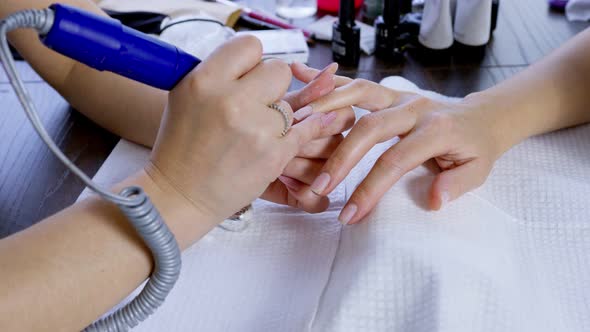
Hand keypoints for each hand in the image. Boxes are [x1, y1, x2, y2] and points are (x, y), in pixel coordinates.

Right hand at [146, 36, 336, 222]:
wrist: (181, 194)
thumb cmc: (183, 146)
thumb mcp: (188, 96)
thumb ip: (221, 73)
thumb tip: (258, 59)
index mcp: (205, 80)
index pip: (250, 45)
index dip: (252, 63)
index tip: (248, 77)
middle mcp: (230, 100)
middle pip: (278, 71)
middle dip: (272, 87)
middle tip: (257, 104)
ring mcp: (255, 129)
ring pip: (290, 106)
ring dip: (278, 118)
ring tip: (254, 134)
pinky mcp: (274, 155)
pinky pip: (304, 131)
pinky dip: (303, 133)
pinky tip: (299, 131)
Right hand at [292, 64, 501, 223]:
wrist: (482, 117)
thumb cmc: (475, 148)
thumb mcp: (477, 171)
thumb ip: (456, 185)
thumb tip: (432, 201)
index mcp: (437, 130)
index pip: (395, 161)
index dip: (370, 189)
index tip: (350, 215)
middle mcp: (415, 107)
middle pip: (370, 128)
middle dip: (340, 158)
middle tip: (317, 186)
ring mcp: (399, 95)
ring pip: (358, 94)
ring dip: (325, 108)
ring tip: (295, 125)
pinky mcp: (388, 92)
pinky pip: (355, 83)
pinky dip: (327, 80)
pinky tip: (300, 74)